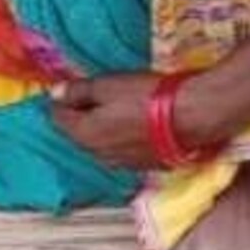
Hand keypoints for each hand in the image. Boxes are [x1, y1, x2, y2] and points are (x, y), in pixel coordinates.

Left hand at [49, 72, 182, 171]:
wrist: (193, 116)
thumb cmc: (148, 97)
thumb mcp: (107, 85)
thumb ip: (79, 91)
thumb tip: (56, 93)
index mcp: (85, 134)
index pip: (58, 119)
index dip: (60, 102)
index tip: (65, 91)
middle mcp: (99, 154)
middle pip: (79, 134)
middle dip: (79, 117)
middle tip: (85, 98)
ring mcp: (123, 162)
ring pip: (101, 145)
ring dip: (100, 129)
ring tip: (110, 110)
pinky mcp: (145, 164)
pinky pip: (122, 151)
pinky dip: (121, 138)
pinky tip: (132, 125)